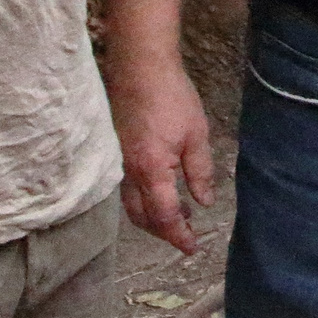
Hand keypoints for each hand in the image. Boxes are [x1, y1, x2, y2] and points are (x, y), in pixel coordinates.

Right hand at [108, 50, 214, 256]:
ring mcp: (118, 164)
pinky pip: (125, 190)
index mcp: (152, 171)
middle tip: (186, 235)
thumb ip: (200, 172)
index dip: (179, 236)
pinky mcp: (114, 154)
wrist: (139, 68)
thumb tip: (203, 203)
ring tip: (179, 216)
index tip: (192, 248)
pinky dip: (142, 201)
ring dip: (152, 218)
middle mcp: (129, 174)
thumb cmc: (172, 98)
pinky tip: (159, 193)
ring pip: (131, 207)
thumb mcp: (196, 135)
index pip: (165, 217)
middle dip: (164, 233)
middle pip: (143, 219)